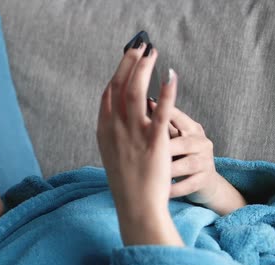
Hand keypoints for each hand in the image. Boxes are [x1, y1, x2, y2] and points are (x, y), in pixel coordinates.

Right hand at [97, 43, 182, 245]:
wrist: (136, 207)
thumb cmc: (125, 184)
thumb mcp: (111, 154)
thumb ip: (113, 133)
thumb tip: (119, 114)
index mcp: (103, 131)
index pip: (108, 94)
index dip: (117, 73)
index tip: (126, 60)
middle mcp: (115, 129)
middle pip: (120, 86)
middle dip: (129, 62)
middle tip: (140, 47)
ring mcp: (133, 135)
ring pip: (136, 92)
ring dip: (144, 68)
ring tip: (153, 53)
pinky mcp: (154, 142)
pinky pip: (160, 112)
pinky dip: (166, 92)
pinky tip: (171, 76)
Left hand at [148, 100, 246, 214]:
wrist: (202, 181)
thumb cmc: (179, 155)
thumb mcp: (172, 138)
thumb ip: (158, 124)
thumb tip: (139, 104)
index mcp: (191, 127)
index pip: (177, 117)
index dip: (161, 116)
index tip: (140, 117)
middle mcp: (201, 142)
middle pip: (184, 143)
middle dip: (163, 149)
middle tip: (142, 153)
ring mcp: (206, 161)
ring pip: (187, 164)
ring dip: (168, 170)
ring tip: (150, 173)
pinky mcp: (205, 179)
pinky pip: (188, 185)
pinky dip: (173, 188)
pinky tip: (159, 190)